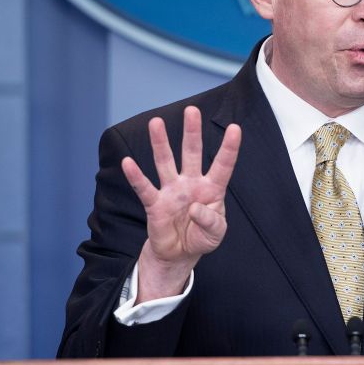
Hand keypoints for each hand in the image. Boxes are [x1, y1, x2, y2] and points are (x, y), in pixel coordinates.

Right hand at [122, 106, 241, 301]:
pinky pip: (145, 188)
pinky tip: (128, 162)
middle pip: (191, 153)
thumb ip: (210, 220)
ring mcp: (171, 191)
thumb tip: (194, 207)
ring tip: (156, 122)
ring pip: (165, 162)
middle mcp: (191, 183)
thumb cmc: (201, 238)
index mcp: (211, 189)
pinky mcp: (155, 204)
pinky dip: (136, 176)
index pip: (222, 165)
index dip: (229, 148)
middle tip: (192, 110)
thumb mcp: (215, 234)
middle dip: (191, 132)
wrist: (179, 254)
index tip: (235, 128)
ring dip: (161, 143)